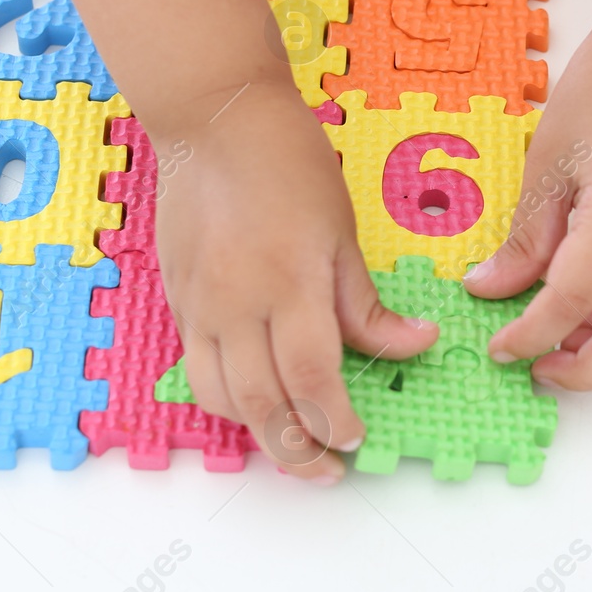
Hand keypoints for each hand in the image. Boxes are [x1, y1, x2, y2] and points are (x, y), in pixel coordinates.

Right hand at [152, 80, 438, 481]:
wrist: (213, 120)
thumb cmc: (288, 163)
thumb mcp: (342, 232)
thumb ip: (365, 303)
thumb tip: (413, 345)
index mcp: (289, 282)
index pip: (313, 376)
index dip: (335, 418)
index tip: (355, 438)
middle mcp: (236, 302)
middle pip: (260, 403)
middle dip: (295, 449)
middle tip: (324, 471)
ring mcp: (199, 304)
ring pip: (218, 396)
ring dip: (254, 433)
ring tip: (290, 448)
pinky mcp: (177, 299)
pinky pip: (196, 366)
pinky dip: (225, 397)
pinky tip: (253, 403)